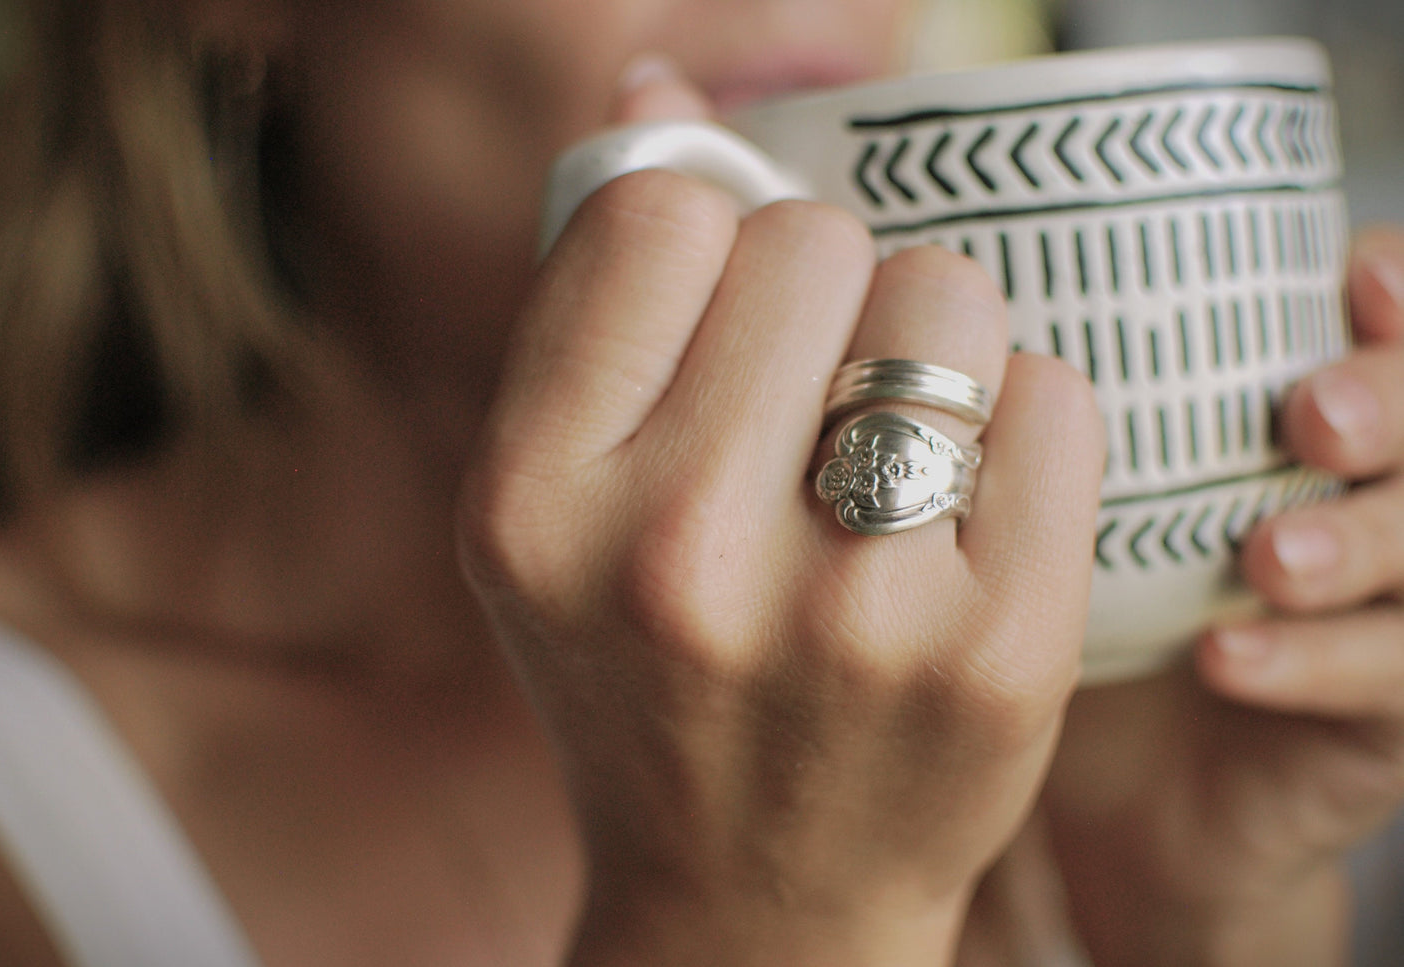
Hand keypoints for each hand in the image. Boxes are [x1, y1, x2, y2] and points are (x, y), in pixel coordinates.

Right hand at [457, 63, 1104, 966]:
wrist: (753, 891)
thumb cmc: (649, 679)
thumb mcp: (555, 510)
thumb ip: (592, 298)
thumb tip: (654, 87)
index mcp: (532, 500)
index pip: (661, 213)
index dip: (705, 236)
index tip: (718, 313)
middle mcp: (671, 556)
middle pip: (813, 238)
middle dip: (822, 288)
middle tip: (810, 391)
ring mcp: (845, 611)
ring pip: (947, 292)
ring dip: (931, 340)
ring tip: (889, 448)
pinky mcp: (997, 650)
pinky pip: (1055, 394)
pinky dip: (1025, 420)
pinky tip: (970, 512)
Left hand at [1039, 227, 1403, 966]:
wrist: (1108, 784)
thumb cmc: (1087, 601)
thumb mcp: (1079, 492)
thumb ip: (1084, 408)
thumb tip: (1015, 312)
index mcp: (1315, 418)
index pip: (1392, 325)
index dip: (1398, 289)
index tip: (1351, 279)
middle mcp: (1373, 495)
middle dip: (1390, 402)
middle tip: (1310, 418)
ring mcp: (1392, 604)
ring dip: (1358, 540)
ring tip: (1266, 557)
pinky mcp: (1391, 716)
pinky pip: (1392, 682)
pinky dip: (1310, 660)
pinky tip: (1223, 657)